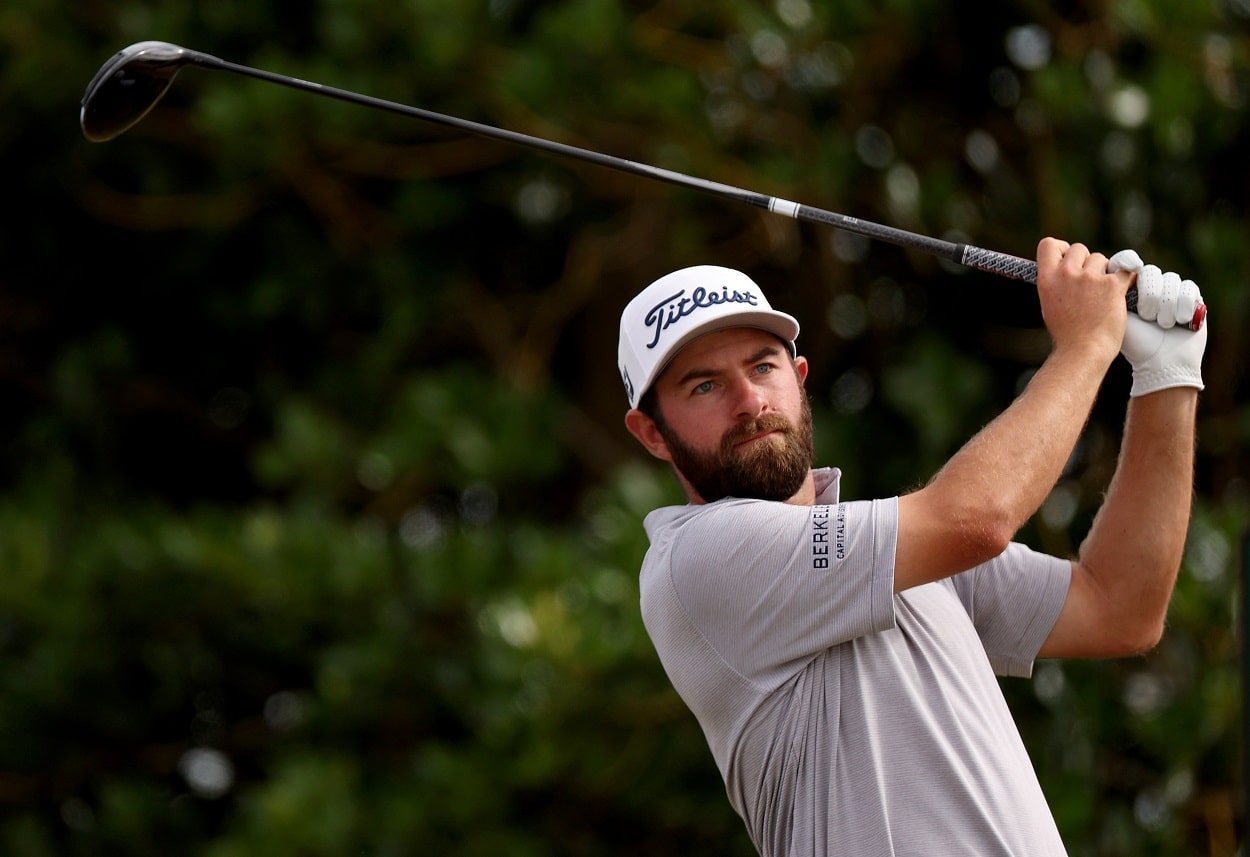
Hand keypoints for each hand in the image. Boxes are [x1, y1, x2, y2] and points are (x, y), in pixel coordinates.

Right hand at [1035, 239, 1129, 361]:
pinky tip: (1125, 288)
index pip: (1049, 244)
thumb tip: (1066, 268)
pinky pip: (1126, 270)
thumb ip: (1056, 282)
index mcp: (1046, 279)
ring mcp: (1090, 279)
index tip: (1068, 261)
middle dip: (1086, 262)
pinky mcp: (1112, 286)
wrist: (1082, 352)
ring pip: (1102, 259)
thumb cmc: (1066, 334)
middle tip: (1090, 283)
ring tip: (1103, 295)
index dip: (1061, 249)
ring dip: (1104, 272)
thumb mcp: (1049, 304)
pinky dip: (1127, 278)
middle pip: (1079, 248)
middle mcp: (1066, 274)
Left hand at [1107, 250, 1207, 395]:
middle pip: (1152, 272)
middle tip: (1148, 317)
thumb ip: (1110, 294)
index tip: (1132, 269)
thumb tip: (1103, 271)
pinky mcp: (1192, 298)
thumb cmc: (1136, 344)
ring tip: (1162, 325)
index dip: (1129, 263)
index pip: (1130, 265)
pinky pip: (1189, 289)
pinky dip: (1183, 306)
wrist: (1162, 363)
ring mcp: (1172, 291)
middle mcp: (1151, 287)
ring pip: (1171, 280)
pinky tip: (1179, 322)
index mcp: (1130, 290)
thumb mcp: (1117, 317)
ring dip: (1167, 306)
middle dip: (1151, 296)